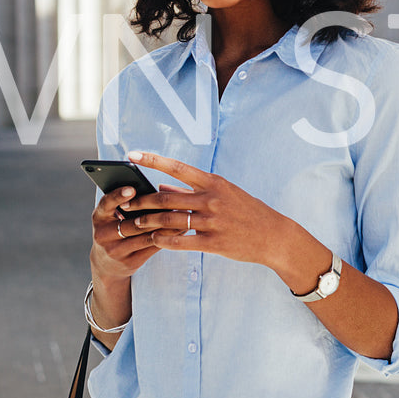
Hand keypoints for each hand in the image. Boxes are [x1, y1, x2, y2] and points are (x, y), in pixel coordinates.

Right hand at [89, 181, 191, 284]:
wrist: (106, 265)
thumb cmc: (114, 230)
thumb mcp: (111, 217)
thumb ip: (125, 204)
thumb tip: (156, 189)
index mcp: (98, 217)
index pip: (106, 204)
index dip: (118, 196)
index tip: (132, 189)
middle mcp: (103, 235)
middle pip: (131, 223)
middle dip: (154, 213)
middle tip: (173, 201)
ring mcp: (116, 251)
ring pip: (145, 236)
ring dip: (166, 226)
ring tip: (183, 215)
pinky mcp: (129, 262)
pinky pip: (152, 248)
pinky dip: (167, 238)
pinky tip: (181, 230)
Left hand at [118, 151, 322, 289]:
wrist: (273, 235)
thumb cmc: (246, 212)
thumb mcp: (224, 194)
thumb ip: (192, 191)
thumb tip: (163, 188)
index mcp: (214, 182)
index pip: (177, 167)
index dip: (152, 160)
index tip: (131, 155)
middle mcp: (211, 199)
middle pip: (166, 198)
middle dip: (142, 202)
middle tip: (125, 204)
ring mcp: (212, 221)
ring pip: (170, 221)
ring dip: (148, 223)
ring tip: (135, 224)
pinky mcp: (214, 242)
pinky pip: (182, 242)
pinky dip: (164, 242)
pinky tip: (155, 241)